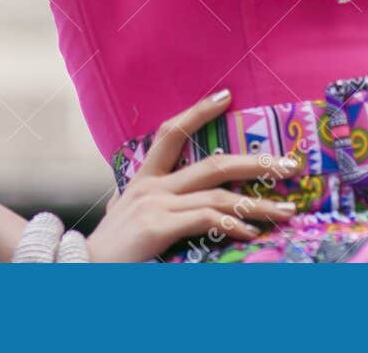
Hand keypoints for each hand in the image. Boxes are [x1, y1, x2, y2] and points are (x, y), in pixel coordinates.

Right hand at [84, 88, 302, 261]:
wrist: (77, 273)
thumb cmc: (107, 251)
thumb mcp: (125, 217)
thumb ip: (147, 203)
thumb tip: (170, 202)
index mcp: (144, 180)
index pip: (172, 132)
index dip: (199, 111)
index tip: (228, 95)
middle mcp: (151, 186)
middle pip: (213, 163)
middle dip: (257, 163)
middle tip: (290, 165)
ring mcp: (155, 204)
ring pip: (219, 194)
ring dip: (259, 204)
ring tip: (287, 210)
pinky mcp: (158, 226)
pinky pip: (206, 218)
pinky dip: (234, 224)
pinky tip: (252, 232)